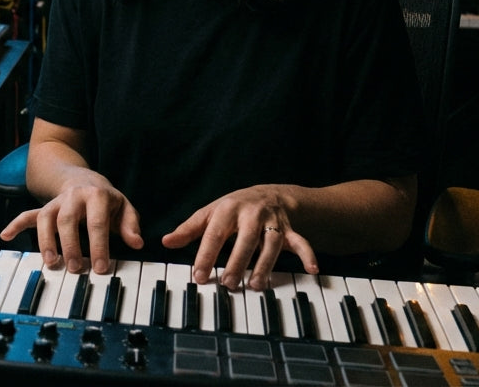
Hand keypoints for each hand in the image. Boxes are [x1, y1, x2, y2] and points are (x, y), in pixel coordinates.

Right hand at [0, 180, 143, 274]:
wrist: (84, 179)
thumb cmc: (106, 199)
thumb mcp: (124, 207)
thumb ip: (131, 225)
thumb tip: (137, 242)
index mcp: (96, 196)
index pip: (97, 222)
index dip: (99, 246)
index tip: (101, 268)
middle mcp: (73, 197)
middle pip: (67, 220)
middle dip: (70, 245)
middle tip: (76, 269)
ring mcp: (56, 202)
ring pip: (45, 219)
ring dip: (46, 241)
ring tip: (51, 263)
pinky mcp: (44, 208)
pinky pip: (27, 214)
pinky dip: (15, 224)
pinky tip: (5, 235)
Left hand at [161, 185, 318, 289]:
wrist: (270, 194)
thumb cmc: (234, 208)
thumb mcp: (210, 213)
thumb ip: (189, 229)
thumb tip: (165, 242)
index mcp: (228, 209)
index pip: (214, 233)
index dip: (206, 254)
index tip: (199, 276)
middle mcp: (251, 214)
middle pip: (244, 240)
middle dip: (237, 262)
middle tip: (229, 284)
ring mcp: (272, 222)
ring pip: (271, 244)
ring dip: (265, 265)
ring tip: (257, 285)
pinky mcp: (290, 230)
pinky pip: (301, 242)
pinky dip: (308, 254)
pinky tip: (313, 269)